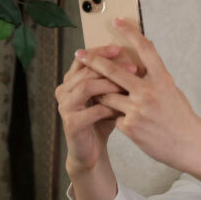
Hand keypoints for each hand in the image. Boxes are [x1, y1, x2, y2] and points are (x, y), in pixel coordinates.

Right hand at [55, 44, 138, 171]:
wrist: (91, 151)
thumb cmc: (102, 119)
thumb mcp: (109, 95)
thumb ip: (114, 78)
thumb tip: (136, 58)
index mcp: (71, 80)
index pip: (83, 58)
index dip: (100, 51)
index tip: (120, 48)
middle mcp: (64, 90)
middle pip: (86, 71)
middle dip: (111, 67)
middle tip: (133, 68)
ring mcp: (65, 107)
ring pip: (86, 87)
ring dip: (110, 85)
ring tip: (129, 87)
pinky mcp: (71, 124)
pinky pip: (92, 111)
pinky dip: (110, 108)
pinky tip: (124, 108)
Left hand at [76, 17, 200, 172]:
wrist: (189, 145)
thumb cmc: (181, 117)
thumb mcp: (171, 91)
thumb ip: (154, 79)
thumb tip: (138, 65)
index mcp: (162, 79)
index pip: (144, 49)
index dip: (130, 33)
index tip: (117, 22)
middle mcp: (149, 91)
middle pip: (113, 71)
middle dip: (93, 61)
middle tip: (80, 54)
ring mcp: (137, 109)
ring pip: (107, 96)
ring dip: (102, 95)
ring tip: (99, 96)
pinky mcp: (130, 126)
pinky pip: (114, 117)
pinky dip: (118, 118)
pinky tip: (131, 124)